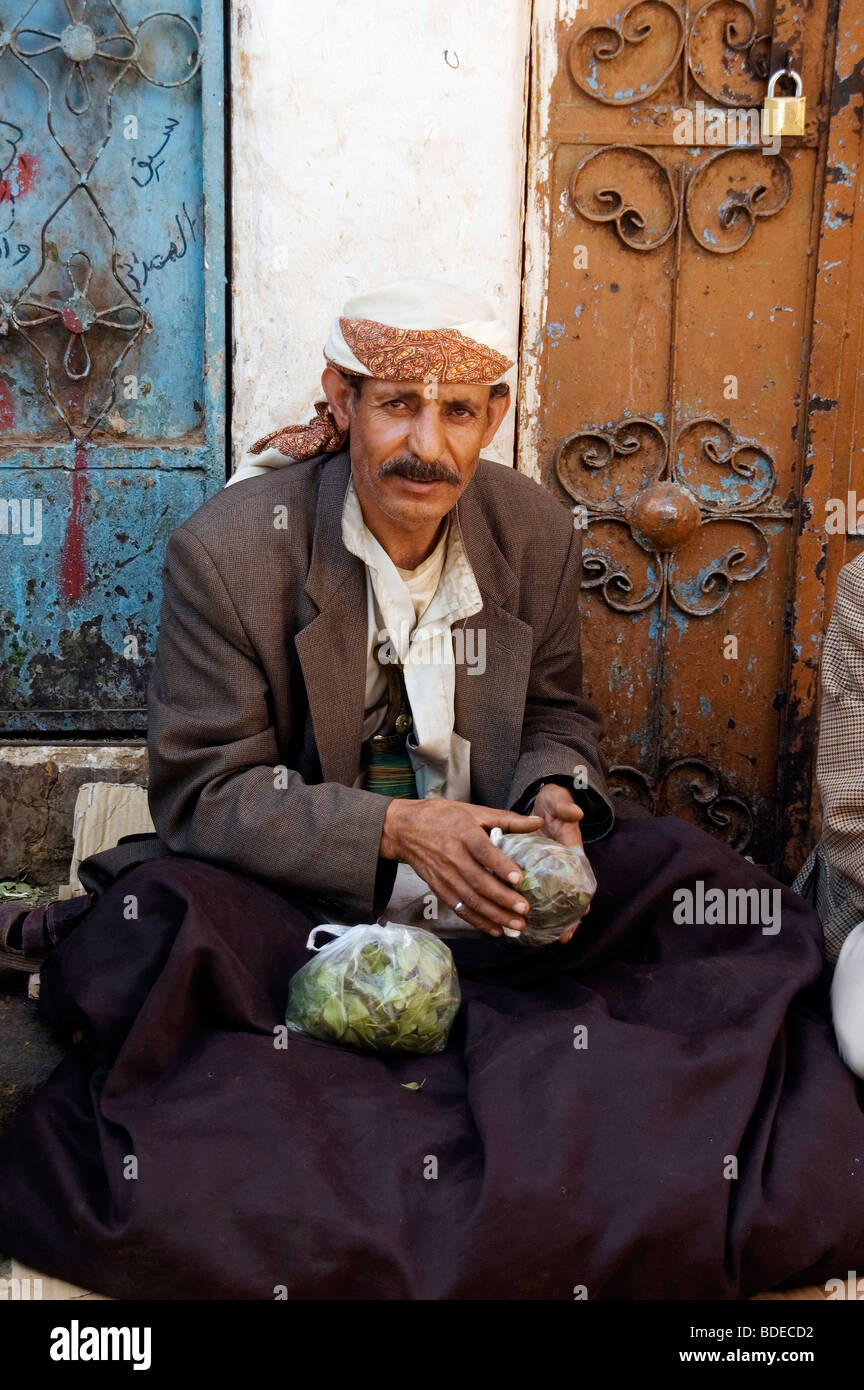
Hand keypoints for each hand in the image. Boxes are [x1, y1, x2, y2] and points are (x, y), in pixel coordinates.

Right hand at [379, 798, 543, 937]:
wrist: (404, 829)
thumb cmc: (442, 816)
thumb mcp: (473, 811)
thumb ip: (506, 819)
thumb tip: (537, 822)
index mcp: (464, 833)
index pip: (483, 852)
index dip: (501, 866)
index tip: (520, 879)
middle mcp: (453, 856)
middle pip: (479, 881)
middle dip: (503, 899)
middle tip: (524, 910)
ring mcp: (444, 875)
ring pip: (471, 899)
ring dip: (494, 915)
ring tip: (515, 924)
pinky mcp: (438, 888)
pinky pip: (459, 908)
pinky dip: (477, 921)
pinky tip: (495, 930)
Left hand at [532, 784, 587, 943]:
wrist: (546, 803)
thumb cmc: (555, 805)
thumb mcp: (560, 804)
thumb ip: (566, 808)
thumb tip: (576, 814)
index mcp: (573, 855)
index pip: (582, 881)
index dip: (584, 900)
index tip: (582, 916)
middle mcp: (563, 868)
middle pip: (569, 898)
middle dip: (567, 919)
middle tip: (562, 938)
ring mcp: (549, 872)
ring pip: (551, 900)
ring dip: (549, 919)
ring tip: (542, 938)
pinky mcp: (535, 872)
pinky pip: (535, 893)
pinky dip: (530, 906)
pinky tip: (520, 919)